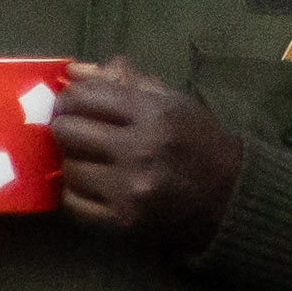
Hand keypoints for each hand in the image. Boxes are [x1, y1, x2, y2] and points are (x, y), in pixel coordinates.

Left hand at [48, 59, 248, 249]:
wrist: (226, 194)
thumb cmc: (195, 141)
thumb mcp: (171, 101)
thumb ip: (123, 82)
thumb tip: (73, 69)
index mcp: (155, 113)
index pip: (87, 97)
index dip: (70, 98)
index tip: (69, 104)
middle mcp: (141, 150)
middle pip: (69, 132)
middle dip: (65, 128)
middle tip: (71, 131)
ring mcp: (129, 189)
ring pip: (68, 168)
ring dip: (72, 162)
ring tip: (86, 159)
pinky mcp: (121, 221)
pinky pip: (72, 203)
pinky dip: (74, 192)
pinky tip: (90, 185)